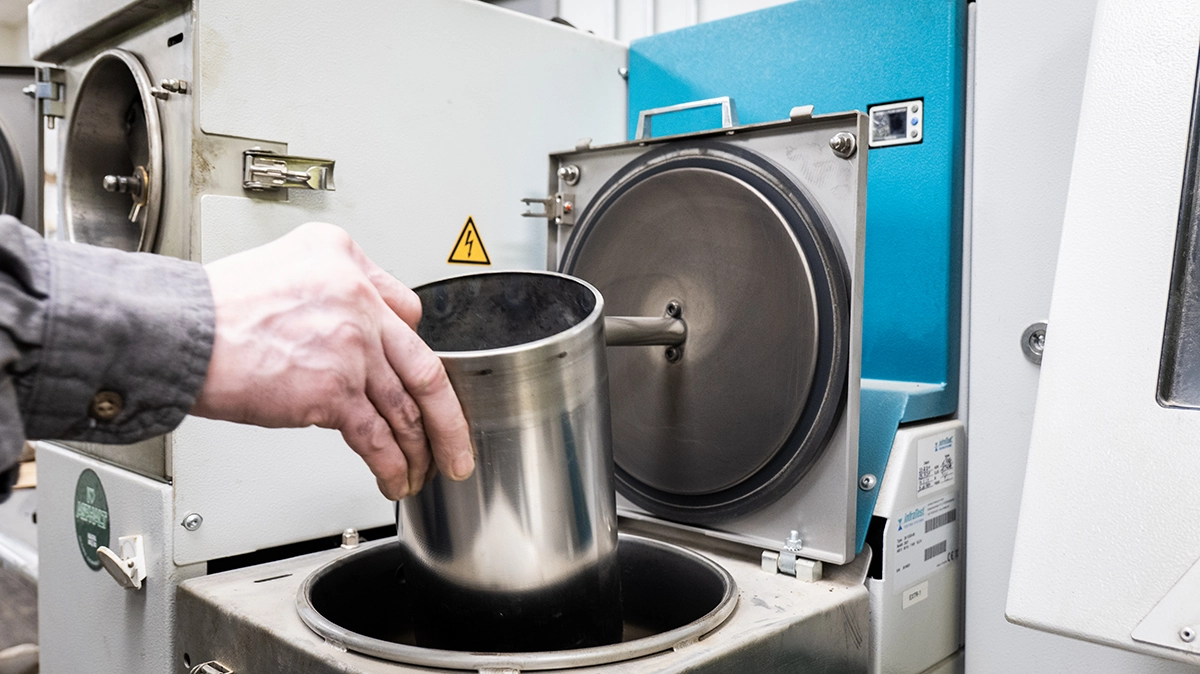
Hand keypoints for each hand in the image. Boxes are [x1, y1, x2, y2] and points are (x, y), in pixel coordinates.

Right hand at [191, 222, 473, 498]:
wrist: (179, 331)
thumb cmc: (214, 308)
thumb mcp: (282, 265)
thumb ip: (325, 289)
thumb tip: (345, 333)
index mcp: (346, 258)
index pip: (405, 308)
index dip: (412, 351)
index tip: (419, 380)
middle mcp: (359, 297)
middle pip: (425, 364)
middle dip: (448, 415)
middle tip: (458, 441)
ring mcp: (352, 345)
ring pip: (406, 406)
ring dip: (421, 447)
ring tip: (425, 470)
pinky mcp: (333, 390)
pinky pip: (377, 436)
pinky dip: (391, 463)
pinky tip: (396, 479)